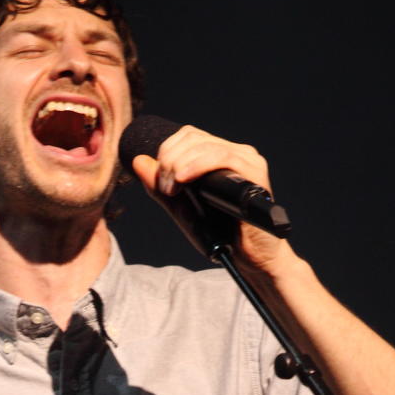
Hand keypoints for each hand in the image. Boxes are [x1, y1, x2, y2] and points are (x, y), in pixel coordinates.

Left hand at [131, 124, 292, 274]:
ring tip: (173, 190)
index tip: (160, 182)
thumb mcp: (182, 211)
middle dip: (169, 160)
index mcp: (218, 156)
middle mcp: (234, 152)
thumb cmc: (221, 236)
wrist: (249, 259)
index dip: (166, 151)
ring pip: (205, 144)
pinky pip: (223, 157)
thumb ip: (160, 188)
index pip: (186, 136)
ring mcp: (247, 160)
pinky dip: (198, 165)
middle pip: (192, 137)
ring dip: (179, 164)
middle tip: (165, 188)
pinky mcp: (255, 172)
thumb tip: (138, 161)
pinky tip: (183, 179)